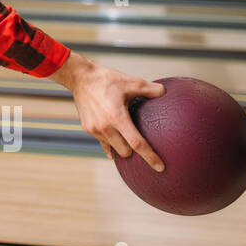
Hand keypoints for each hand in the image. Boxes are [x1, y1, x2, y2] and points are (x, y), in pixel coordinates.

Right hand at [49, 53, 165, 170]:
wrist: (80, 77)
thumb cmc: (106, 79)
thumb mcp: (131, 82)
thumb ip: (150, 88)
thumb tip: (165, 92)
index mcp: (117, 117)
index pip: (137, 143)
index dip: (150, 157)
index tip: (160, 167)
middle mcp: (104, 127)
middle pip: (125, 152)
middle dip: (134, 151)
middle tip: (141, 145)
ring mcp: (94, 129)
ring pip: (113, 149)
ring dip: (121, 147)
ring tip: (127, 140)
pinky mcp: (87, 128)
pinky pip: (103, 143)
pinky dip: (110, 144)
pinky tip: (114, 145)